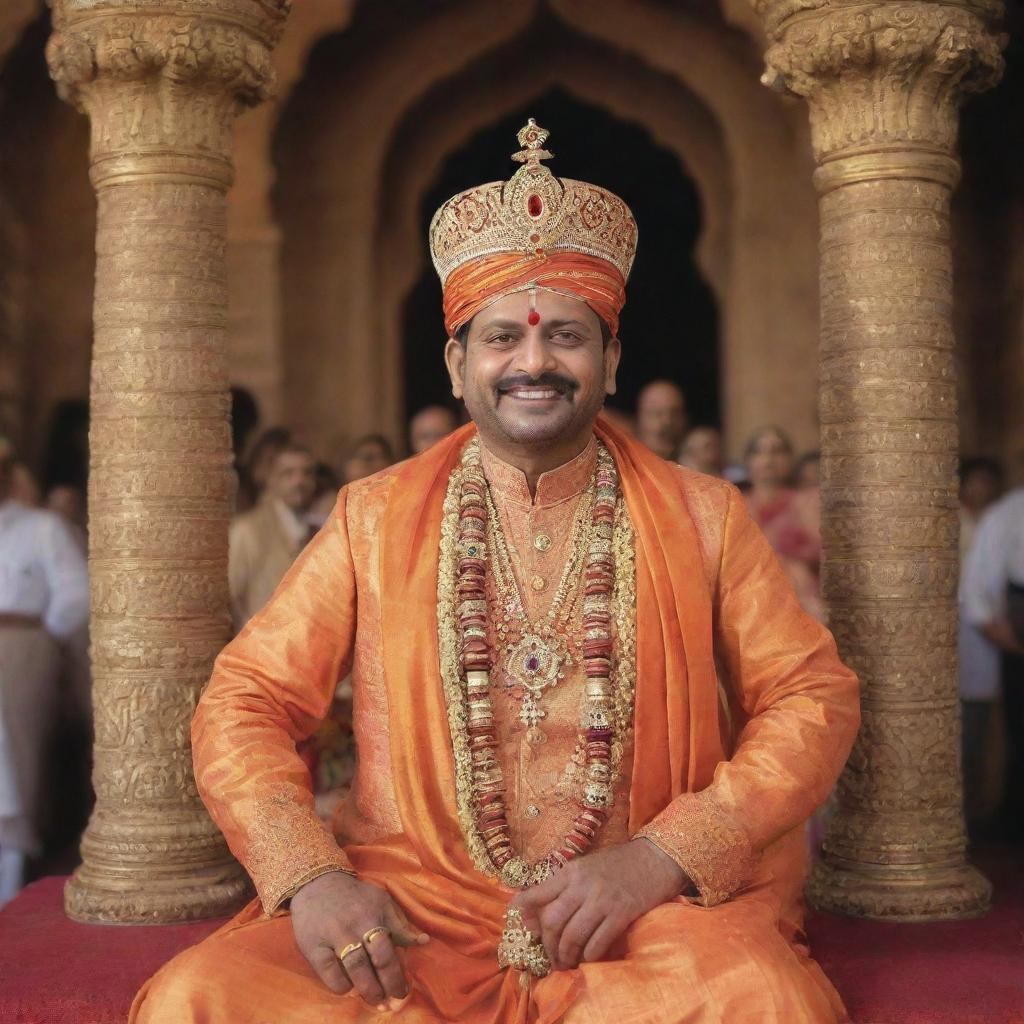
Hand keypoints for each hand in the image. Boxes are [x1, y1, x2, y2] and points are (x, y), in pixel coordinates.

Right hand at [291, 870, 428, 1009]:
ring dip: (368, 989)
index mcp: (374, 914)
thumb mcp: (381, 901)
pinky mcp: (314, 946)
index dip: (398, 974)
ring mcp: (333, 936)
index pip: (389, 949)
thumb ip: (400, 923)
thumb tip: (423, 941)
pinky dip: (341, 985)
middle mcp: (355, 925)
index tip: (404, 990)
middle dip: (387, 985)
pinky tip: (349, 989)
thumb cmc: (354, 896)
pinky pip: (329, 972)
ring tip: (376, 1000)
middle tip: (392, 1001)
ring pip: (355, 968)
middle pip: (375, 961)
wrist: (317, 883)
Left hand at [512, 840, 685, 970]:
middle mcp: (581, 885)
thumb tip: (537, 914)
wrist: (655, 858)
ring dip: (566, 956)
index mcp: (570, 872)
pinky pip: (597, 943)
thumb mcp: (586, 867)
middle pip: (552, 922)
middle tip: (551, 958)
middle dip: (548, 946)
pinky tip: (588, 959)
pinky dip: (589, 957)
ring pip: (572, 937)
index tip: (523, 929)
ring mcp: (601, 900)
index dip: (523, 913)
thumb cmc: (618, 864)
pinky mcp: (621, 914)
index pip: (536, 893)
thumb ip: (564, 886)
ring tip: (567, 964)